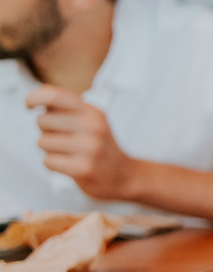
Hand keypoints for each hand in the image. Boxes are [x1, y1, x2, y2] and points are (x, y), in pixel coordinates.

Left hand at [26, 85, 141, 200]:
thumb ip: (66, 108)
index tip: (29, 106)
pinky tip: (70, 165)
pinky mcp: (83, 168)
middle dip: (46, 131)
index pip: (53, 95)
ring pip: (42, 142)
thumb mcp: (91, 120)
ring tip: (69, 153)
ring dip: (50, 150)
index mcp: (93, 111)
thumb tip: (34, 98)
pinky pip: (48, 161)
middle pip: (42, 121)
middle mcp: (93, 126)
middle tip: (65, 139)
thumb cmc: (100, 147)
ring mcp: (89, 147)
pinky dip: (54, 165)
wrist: (125, 175)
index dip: (33, 98)